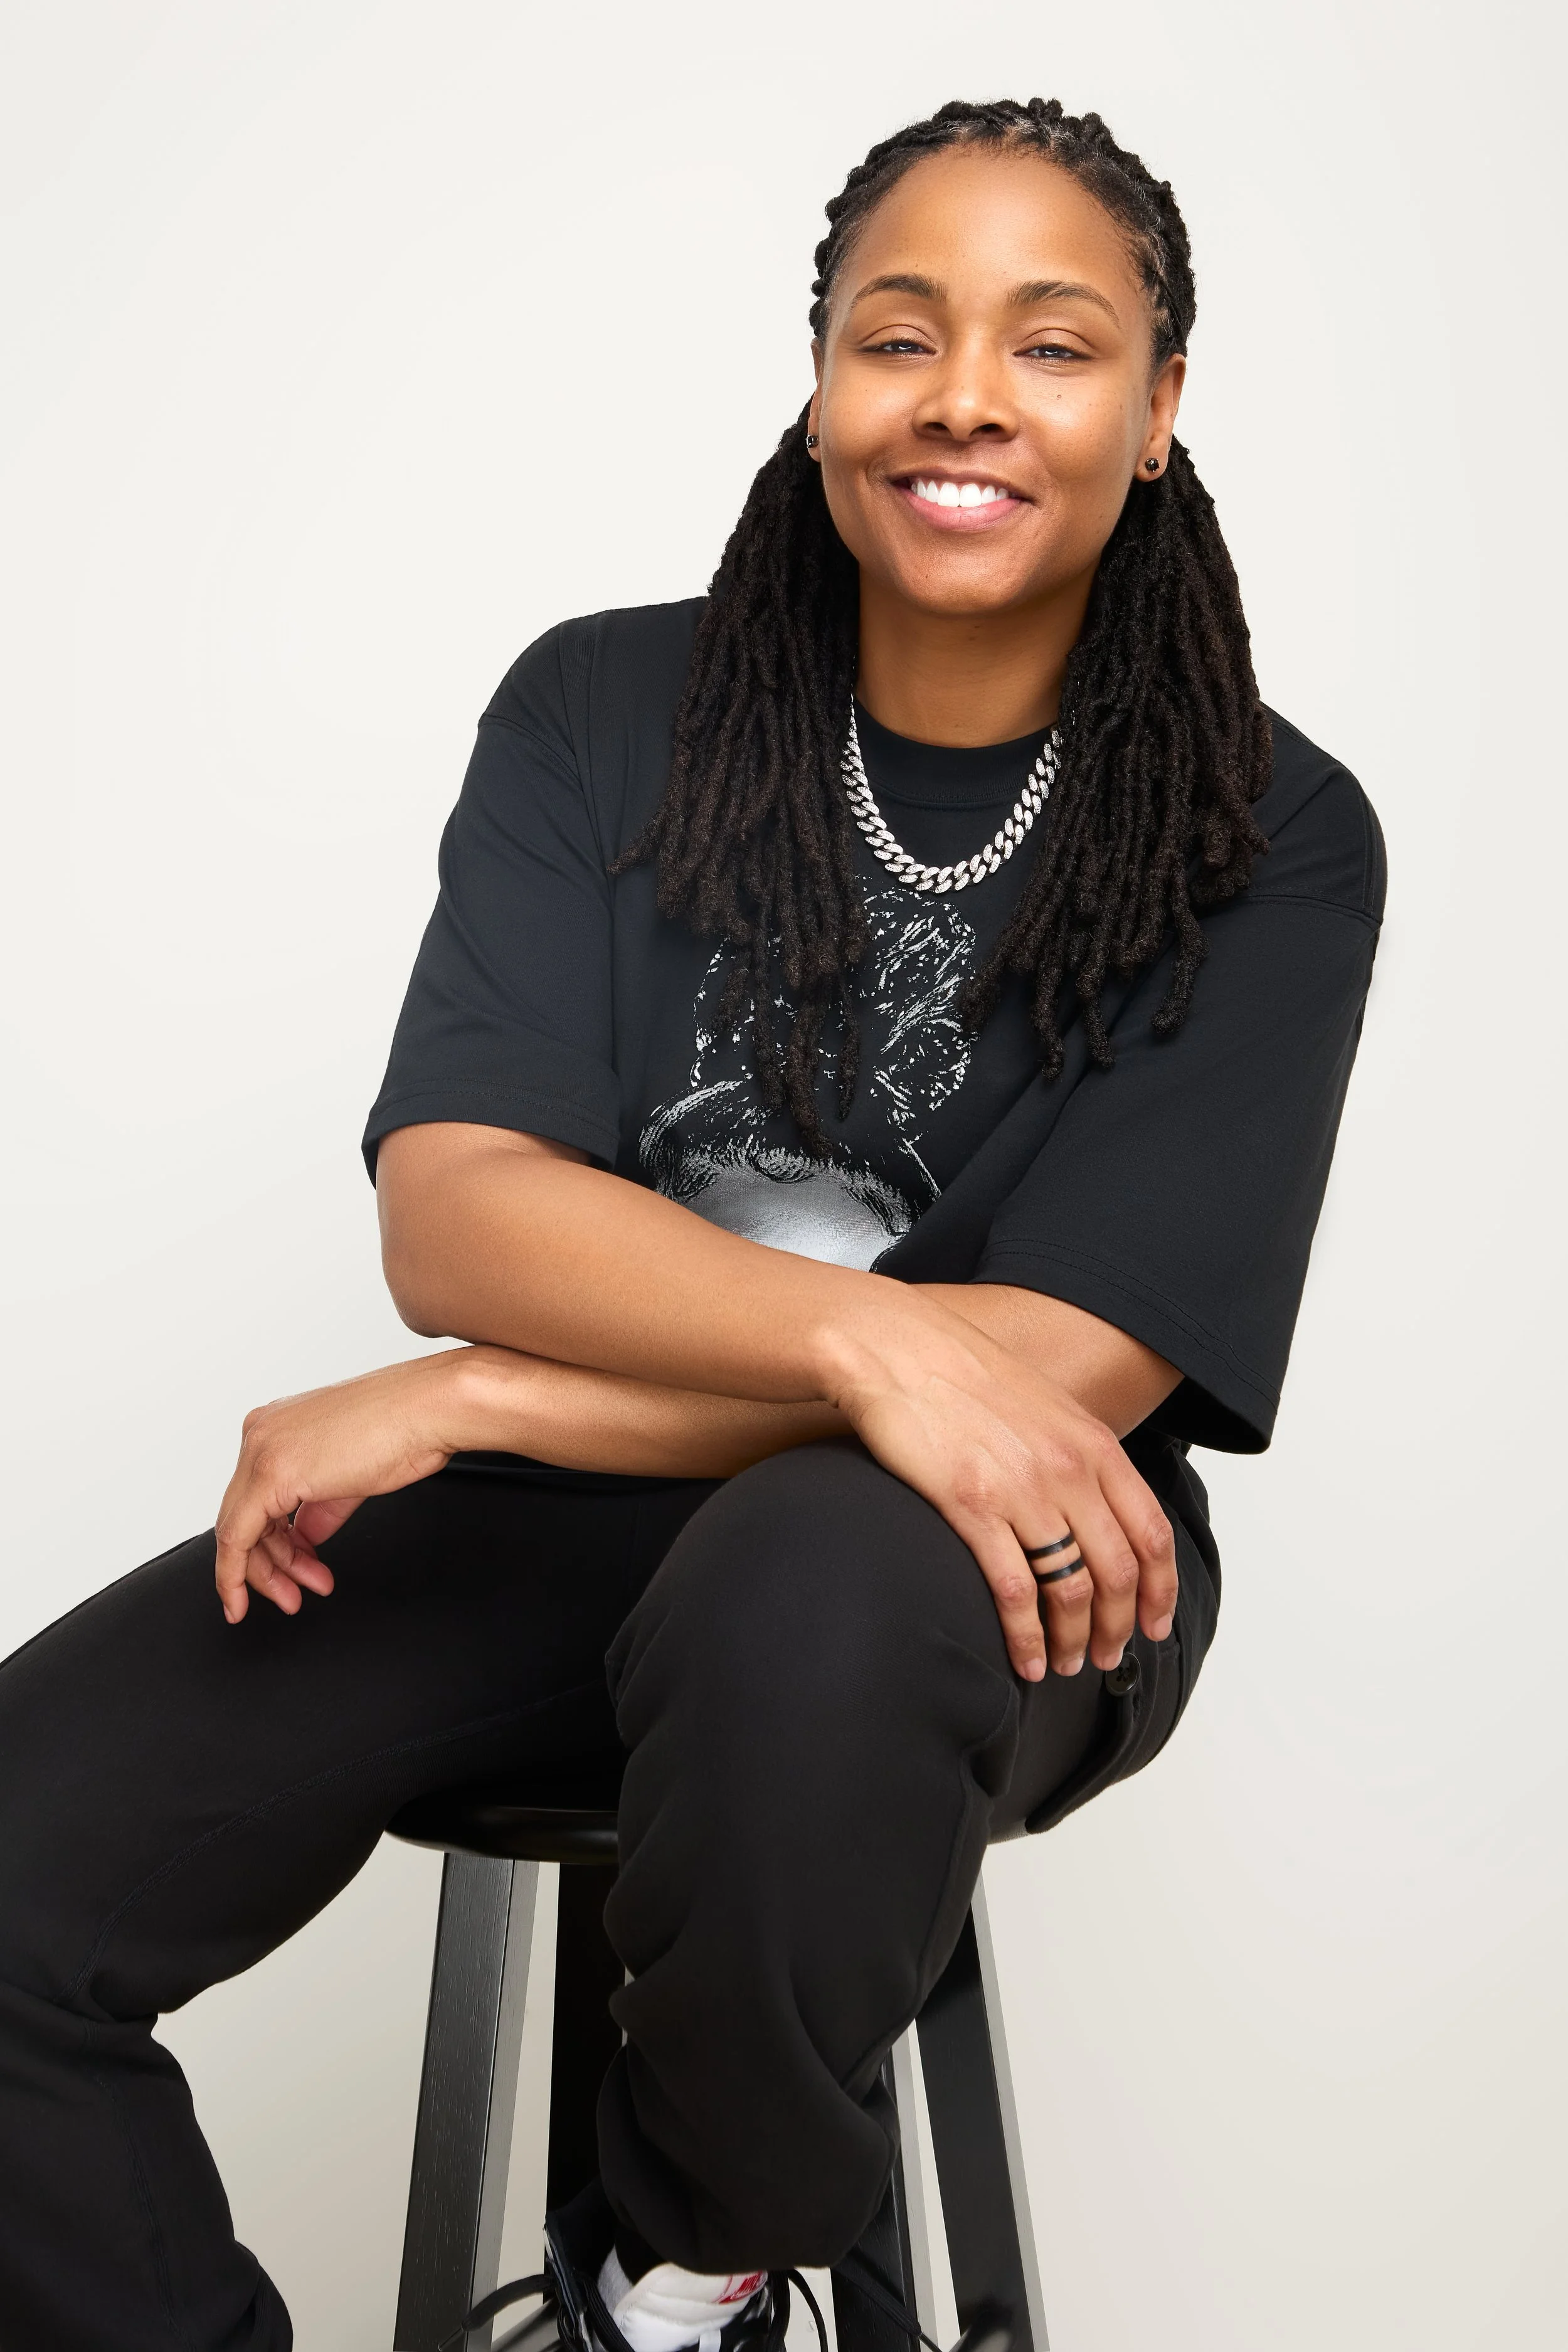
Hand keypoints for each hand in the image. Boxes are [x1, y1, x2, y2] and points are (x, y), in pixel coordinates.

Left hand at [213, 1351, 474, 1622]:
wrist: (428, 1410)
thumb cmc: (404, 1427)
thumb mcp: (347, 1476)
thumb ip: (318, 1508)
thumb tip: (306, 1534)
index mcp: (275, 1427)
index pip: (253, 1498)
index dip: (268, 1546)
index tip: (282, 1574)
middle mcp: (261, 1434)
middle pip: (242, 1516)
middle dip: (269, 1566)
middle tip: (293, 1593)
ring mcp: (261, 1451)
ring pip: (237, 1531)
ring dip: (267, 1574)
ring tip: (296, 1595)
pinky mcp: (270, 1473)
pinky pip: (236, 1536)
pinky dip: (238, 1574)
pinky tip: (250, 1597)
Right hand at [820, 1297, 1177, 1682]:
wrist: (896, 1348)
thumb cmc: (962, 1375)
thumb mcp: (1044, 1405)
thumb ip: (1078, 1454)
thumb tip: (1095, 1508)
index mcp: (1093, 1444)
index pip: (1151, 1532)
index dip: (1161, 1589)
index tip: (1154, 1623)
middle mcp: (1068, 1470)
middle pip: (1118, 1571)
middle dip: (1117, 1627)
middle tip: (1105, 1655)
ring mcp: (1022, 1490)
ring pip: (1072, 1589)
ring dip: (1073, 1640)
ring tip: (1063, 1663)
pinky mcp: (971, 1507)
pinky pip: (1015, 1592)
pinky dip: (1027, 1637)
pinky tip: (1025, 1658)